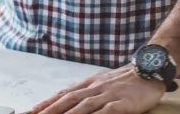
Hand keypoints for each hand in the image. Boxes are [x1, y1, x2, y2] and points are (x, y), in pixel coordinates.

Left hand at [30, 65, 165, 113]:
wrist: (148, 70)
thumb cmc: (124, 80)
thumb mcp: (101, 82)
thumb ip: (85, 92)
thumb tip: (68, 101)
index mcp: (87, 84)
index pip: (62, 94)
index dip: (46, 103)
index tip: (31, 111)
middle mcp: (94, 88)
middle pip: (68, 100)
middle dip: (50, 110)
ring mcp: (107, 95)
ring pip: (83, 106)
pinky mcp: (122, 103)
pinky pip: (106, 112)